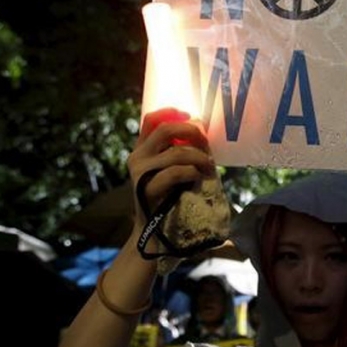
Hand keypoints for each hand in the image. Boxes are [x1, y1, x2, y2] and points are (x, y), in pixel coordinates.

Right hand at [127, 107, 213, 230]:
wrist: (151, 234)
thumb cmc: (167, 200)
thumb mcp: (170, 171)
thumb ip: (178, 151)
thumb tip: (200, 131)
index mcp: (141, 150)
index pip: (151, 119)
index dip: (172, 112)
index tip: (191, 116)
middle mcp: (136, 158)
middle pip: (165, 129)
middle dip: (192, 132)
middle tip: (206, 143)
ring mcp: (139, 173)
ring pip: (176, 152)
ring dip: (200, 157)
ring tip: (209, 167)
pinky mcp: (146, 189)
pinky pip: (176, 172)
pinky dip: (193, 172)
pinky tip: (199, 178)